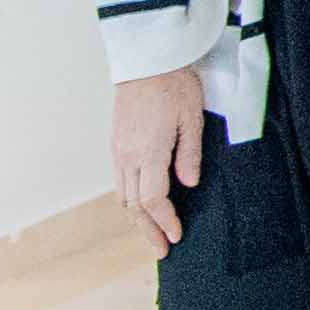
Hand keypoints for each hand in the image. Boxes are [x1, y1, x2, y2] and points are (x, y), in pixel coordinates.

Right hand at [112, 70, 207, 251]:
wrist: (147, 59)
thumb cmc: (175, 84)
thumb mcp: (193, 119)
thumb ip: (189, 155)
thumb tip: (189, 185)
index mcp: (148, 151)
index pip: (153, 200)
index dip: (165, 221)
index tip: (177, 236)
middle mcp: (127, 155)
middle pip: (134, 204)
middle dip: (148, 229)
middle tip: (163, 250)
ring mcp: (118, 149)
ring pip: (123, 194)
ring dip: (137, 217)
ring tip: (152, 233)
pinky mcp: (116, 143)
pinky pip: (120, 180)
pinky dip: (130, 199)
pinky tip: (141, 205)